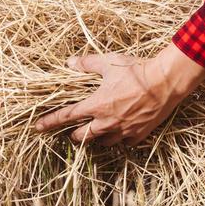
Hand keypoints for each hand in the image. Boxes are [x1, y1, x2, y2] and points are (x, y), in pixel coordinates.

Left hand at [32, 43, 204, 147]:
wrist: (166, 81)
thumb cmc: (136, 70)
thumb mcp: (108, 62)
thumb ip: (87, 64)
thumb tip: (70, 62)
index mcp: (96, 105)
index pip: (67, 116)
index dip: (50, 122)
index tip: (38, 127)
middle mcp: (107, 122)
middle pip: (82, 137)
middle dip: (74, 135)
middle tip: (72, 132)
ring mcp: (124, 131)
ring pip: (103, 142)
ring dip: (96, 138)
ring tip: (96, 131)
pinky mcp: (139, 134)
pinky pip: (124, 143)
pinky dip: (119, 139)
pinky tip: (120, 132)